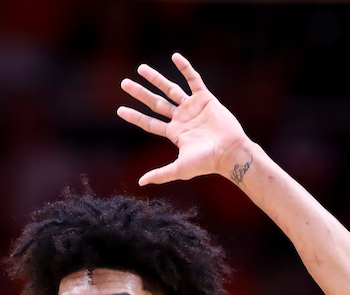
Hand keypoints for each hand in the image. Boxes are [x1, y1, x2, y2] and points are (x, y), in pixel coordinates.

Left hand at [117, 53, 253, 185]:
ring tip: (141, 69)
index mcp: (174, 133)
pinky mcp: (206, 98)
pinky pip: (194, 80)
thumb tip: (140, 183)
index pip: (149, 122)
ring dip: (156, 79)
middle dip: (140, 93)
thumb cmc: (207, 163)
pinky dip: (185, 68)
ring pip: (170, 89)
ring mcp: (192, 107)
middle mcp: (181, 118)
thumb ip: (160, 174)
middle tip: (124, 83)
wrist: (230, 152)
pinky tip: (175, 57)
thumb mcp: (179, 169)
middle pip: (155, 103)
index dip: (134, 116)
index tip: (119, 110)